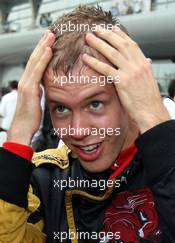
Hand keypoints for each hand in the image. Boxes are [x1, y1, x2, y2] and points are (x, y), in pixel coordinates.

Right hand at [8, 30, 55, 144]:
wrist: (23, 127)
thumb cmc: (31, 117)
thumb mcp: (37, 100)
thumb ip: (40, 90)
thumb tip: (46, 86)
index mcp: (29, 83)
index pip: (36, 63)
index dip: (42, 51)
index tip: (49, 42)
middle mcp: (26, 80)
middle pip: (34, 58)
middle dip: (42, 44)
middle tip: (50, 32)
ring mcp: (26, 83)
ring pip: (35, 61)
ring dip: (43, 46)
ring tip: (51, 35)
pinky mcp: (29, 89)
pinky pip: (37, 71)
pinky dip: (43, 59)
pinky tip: (49, 50)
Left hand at [82, 26, 169, 132]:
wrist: (151, 111)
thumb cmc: (149, 99)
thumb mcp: (149, 80)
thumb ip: (145, 69)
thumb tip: (146, 60)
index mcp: (144, 63)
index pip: (131, 44)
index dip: (120, 35)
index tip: (112, 28)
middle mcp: (138, 65)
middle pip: (120, 45)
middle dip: (107, 35)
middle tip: (96, 29)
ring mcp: (130, 72)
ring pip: (112, 53)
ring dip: (99, 43)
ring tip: (89, 37)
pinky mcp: (122, 82)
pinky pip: (105, 69)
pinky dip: (94, 62)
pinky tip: (86, 57)